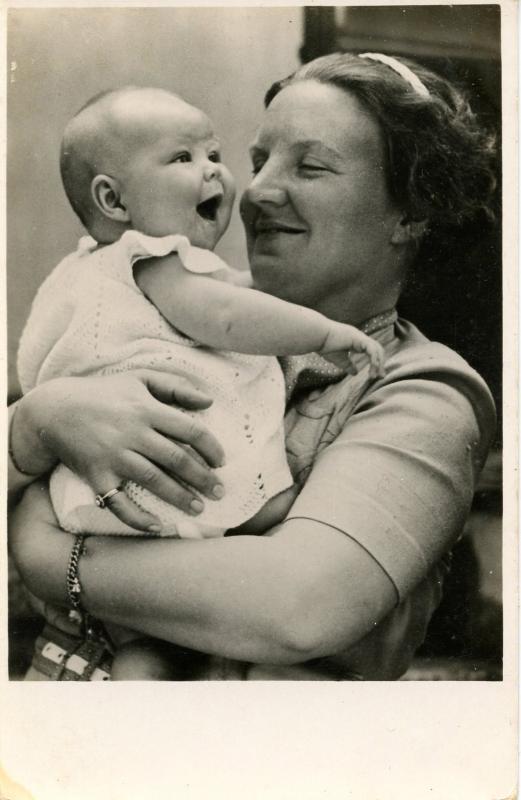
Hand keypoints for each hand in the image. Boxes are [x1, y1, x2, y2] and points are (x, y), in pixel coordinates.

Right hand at [13, 371, 225, 530]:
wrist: (54, 409)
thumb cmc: (103, 393)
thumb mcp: (139, 378)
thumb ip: (175, 387)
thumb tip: (210, 401)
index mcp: (147, 409)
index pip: (190, 431)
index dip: (211, 448)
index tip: (222, 462)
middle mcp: (133, 433)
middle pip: (177, 459)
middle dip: (203, 478)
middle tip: (220, 492)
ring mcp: (114, 456)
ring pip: (154, 480)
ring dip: (180, 497)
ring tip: (198, 508)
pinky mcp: (96, 476)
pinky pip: (118, 502)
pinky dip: (137, 517)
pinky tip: (157, 526)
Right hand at [321, 323, 384, 377]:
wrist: (316, 336)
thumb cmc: (324, 345)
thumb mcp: (339, 359)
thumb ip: (348, 365)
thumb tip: (355, 373)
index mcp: (356, 341)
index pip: (372, 351)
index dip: (376, 362)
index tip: (375, 375)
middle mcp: (360, 337)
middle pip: (377, 349)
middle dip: (381, 363)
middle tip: (381, 377)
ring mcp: (360, 336)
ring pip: (377, 349)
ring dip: (378, 363)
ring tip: (376, 375)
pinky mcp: (358, 338)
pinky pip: (371, 349)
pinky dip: (374, 359)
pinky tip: (373, 368)